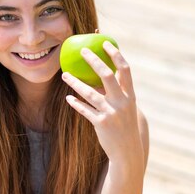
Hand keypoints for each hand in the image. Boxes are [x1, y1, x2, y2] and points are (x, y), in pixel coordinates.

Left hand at [61, 41, 143, 172]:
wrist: (127, 151)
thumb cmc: (124, 124)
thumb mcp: (125, 107)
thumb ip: (115, 91)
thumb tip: (100, 72)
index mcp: (130, 95)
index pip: (125, 69)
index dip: (115, 54)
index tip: (105, 42)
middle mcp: (122, 102)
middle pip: (107, 75)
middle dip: (94, 61)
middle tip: (81, 50)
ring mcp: (112, 113)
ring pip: (90, 93)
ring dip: (75, 82)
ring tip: (64, 75)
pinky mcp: (101, 124)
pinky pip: (85, 110)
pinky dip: (76, 103)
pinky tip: (68, 98)